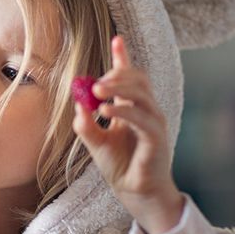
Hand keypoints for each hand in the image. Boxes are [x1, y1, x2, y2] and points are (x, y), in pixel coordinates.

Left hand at [72, 35, 182, 233]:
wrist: (135, 194)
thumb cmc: (120, 167)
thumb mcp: (96, 143)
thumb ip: (86, 125)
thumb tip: (77, 105)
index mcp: (133, 109)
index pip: (131, 77)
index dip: (124, 58)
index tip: (117, 39)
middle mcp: (147, 112)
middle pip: (138, 80)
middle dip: (118, 74)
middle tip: (96, 82)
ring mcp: (154, 124)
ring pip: (142, 94)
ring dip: (119, 89)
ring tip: (97, 92)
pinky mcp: (157, 139)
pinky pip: (142, 119)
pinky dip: (124, 111)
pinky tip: (106, 111)